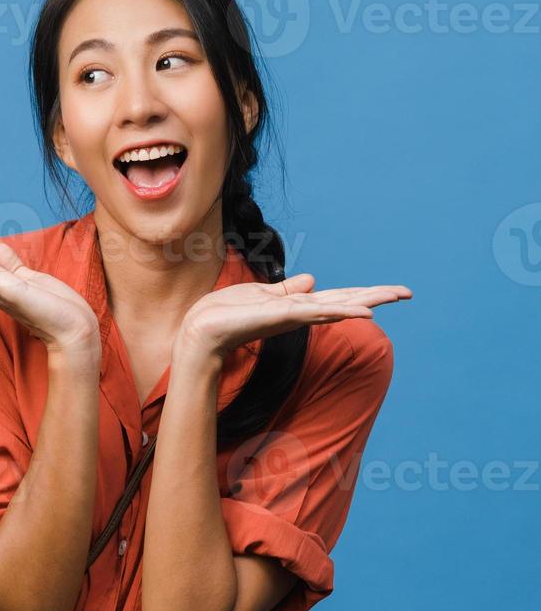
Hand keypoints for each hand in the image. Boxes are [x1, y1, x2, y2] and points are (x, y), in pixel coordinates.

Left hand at [177, 272, 411, 358]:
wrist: (201, 331)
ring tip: (394, 296)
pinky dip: (340, 311)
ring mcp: (293, 316)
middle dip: (375, 296)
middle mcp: (300, 312)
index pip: (337, 297)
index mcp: (297, 305)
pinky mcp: (281, 316)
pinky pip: (316, 312)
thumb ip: (287, 289)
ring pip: (337, 306)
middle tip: (408, 292)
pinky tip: (363, 312)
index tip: (393, 291)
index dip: (363, 293)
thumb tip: (313, 279)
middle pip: (345, 301)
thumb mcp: (261, 295)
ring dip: (366, 301)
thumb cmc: (226, 314)